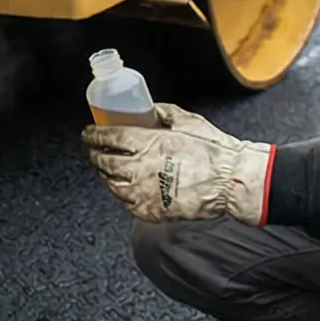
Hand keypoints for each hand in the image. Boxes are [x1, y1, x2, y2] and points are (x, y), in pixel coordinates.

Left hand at [82, 102, 271, 223]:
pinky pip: (126, 203)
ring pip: (112, 185)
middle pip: (104, 162)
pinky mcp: (151, 211)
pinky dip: (121, 194)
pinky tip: (124, 188)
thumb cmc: (213, 152)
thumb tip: (150, 109)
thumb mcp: (187, 121)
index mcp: (147, 143)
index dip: (94, 135)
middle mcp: (140, 169)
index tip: (88, 134)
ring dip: (105, 175)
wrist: (231, 182)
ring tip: (106, 170)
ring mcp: (144, 192)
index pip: (109, 138)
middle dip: (95, 155)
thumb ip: (164, 113)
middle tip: (94, 151)